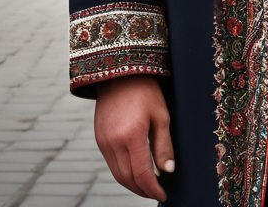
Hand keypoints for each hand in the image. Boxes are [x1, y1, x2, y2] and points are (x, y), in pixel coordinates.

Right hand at [94, 74, 174, 201]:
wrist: (120, 72)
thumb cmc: (145, 90)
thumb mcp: (161, 115)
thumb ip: (163, 145)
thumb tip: (168, 171)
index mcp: (132, 136)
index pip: (142, 174)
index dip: (153, 189)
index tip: (163, 195)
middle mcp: (114, 142)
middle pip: (128, 179)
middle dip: (143, 190)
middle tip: (156, 193)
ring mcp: (104, 141)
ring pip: (117, 174)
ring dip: (132, 184)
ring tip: (147, 185)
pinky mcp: (99, 138)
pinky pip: (111, 163)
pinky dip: (123, 172)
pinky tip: (134, 170)